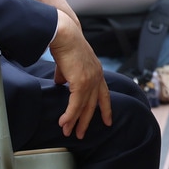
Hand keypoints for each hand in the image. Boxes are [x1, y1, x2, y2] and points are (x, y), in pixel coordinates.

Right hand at [48, 10, 111, 137]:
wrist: (65, 35)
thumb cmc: (66, 45)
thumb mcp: (69, 63)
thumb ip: (67, 75)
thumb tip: (61, 83)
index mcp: (97, 72)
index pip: (104, 94)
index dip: (106, 108)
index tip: (108, 120)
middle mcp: (97, 77)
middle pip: (94, 105)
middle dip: (87, 121)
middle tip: (81, 134)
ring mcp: (90, 80)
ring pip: (83, 107)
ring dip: (75, 121)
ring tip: (68, 132)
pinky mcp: (81, 82)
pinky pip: (75, 104)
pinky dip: (69, 115)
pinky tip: (64, 122)